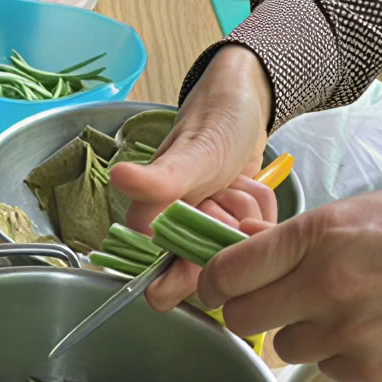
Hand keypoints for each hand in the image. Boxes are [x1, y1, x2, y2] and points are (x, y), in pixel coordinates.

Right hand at [114, 44, 272, 310]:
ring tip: (236, 181)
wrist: (245, 105)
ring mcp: (206, 230)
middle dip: (227, 226)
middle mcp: (174, 234)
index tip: (212, 224)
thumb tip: (120, 178)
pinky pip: (256, 237)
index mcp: (151, 225)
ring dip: (247, 213)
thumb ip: (159, 179)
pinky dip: (261, 210)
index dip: (195, 262)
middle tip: (225, 189)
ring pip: (236, 251)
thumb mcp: (191, 153)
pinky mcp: (232, 225)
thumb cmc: (213, 121)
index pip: (167, 276)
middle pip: (209, 265)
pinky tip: (248, 185)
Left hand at [197, 191, 381, 381]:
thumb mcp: (364, 212)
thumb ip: (298, 237)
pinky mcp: (370, 370)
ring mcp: (347, 332)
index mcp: (318, 235)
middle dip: (248, 311)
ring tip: (345, 311)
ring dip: (299, 333)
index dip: (213, 281)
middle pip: (239, 317)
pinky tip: (376, 330)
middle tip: (273, 302)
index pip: (226, 270)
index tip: (216, 285)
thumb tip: (241, 250)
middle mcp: (325, 285)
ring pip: (282, 347)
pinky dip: (339, 355)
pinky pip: (325, 368)